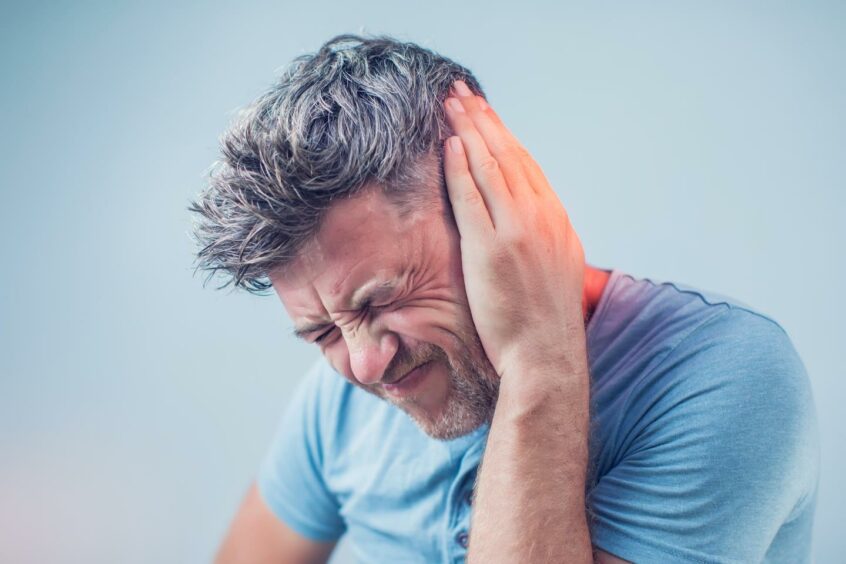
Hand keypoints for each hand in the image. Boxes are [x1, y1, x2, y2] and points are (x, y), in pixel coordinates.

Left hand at [442, 81, 586, 378]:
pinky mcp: (493, 247)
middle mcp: (542, 217)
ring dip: (469, 130)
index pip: (526, 165)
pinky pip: (473, 197)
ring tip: (450, 104)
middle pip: (509, 155)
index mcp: (557, 220)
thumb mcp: (556, 270)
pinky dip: (462, 167)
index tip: (485, 114)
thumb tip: (524, 226)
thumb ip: (541, 238)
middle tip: (462, 93)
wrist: (547, 356)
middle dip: (484, 120)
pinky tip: (450, 143)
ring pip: (492, 166)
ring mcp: (519, 230)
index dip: (503, 135)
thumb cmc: (545, 322)